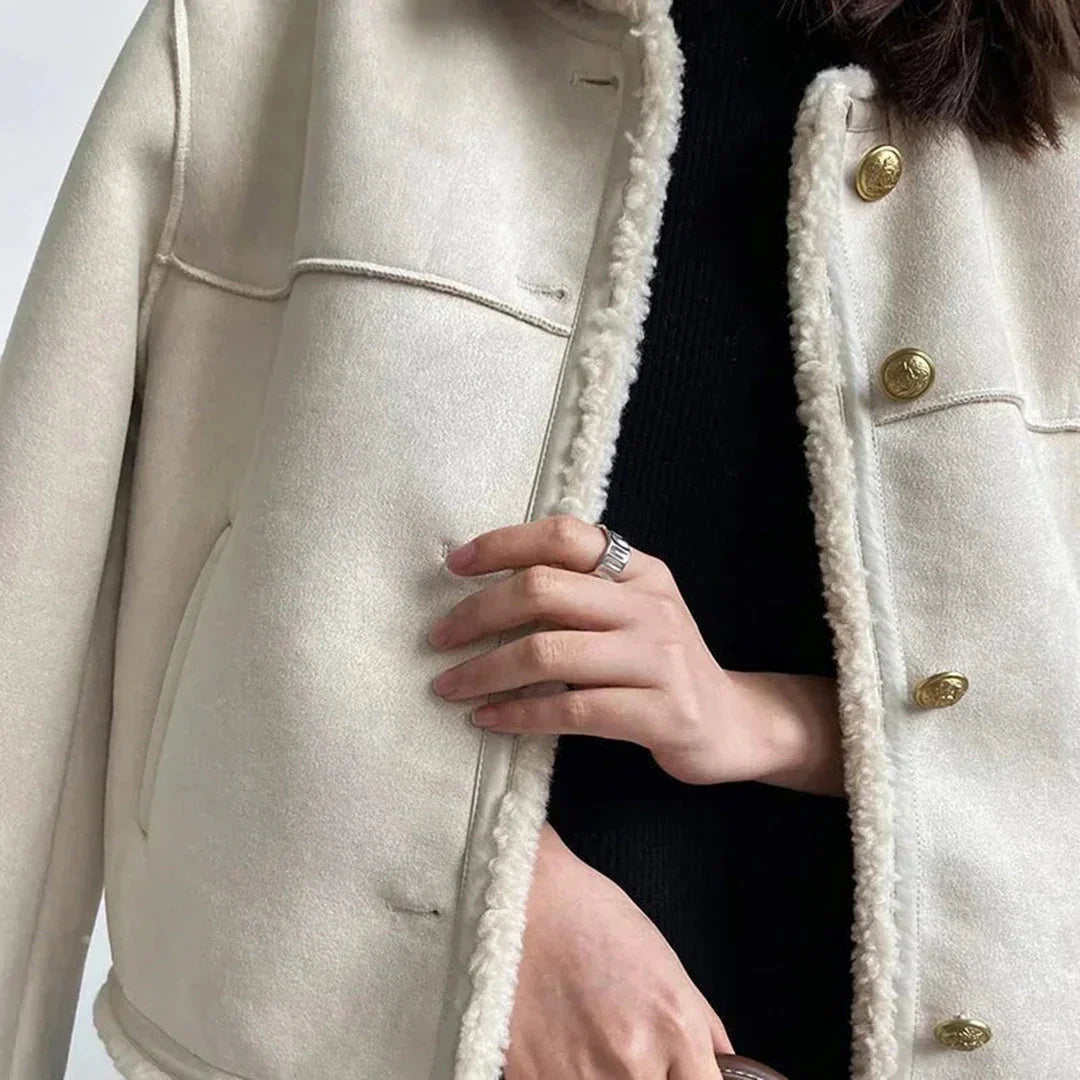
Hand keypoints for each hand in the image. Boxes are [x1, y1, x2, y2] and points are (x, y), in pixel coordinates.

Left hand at [429, 514, 842, 795]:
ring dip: (485, 670)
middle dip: (477, 613)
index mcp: (639, 570)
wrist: (734, 724)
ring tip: (450, 687)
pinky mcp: (661, 713)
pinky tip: (489, 720)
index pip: (564, 536)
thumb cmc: (660, 665)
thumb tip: (486, 585)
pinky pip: (571, 711)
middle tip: (438, 638)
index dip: (502, 544)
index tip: (454, 566)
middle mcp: (650, 605)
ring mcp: (659, 658)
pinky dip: (518, 715)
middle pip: (544, 590)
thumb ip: (578, 593)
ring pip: (550, 652)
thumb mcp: (630, 613)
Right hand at [505, 820, 732, 1078]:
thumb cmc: (591, 918)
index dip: (690, 1078)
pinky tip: (561, 1046)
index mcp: (676, 1030)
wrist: (520, 900)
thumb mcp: (665, 963)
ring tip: (587, 1040)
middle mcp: (635, 1065)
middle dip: (647, 1075)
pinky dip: (568, 1076)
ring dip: (603, 1076)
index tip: (675, 1070)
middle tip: (622, 1044)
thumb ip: (700, 1026)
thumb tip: (723, 1067)